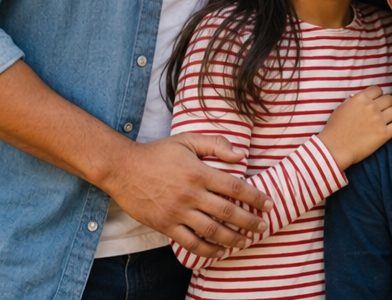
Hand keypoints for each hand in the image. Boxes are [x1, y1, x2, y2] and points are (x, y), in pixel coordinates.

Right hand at [99, 133, 273, 257]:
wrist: (123, 169)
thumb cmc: (158, 153)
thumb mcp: (187, 140)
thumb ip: (215, 144)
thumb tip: (241, 154)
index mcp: (199, 173)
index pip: (235, 188)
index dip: (255, 198)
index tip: (268, 204)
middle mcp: (191, 194)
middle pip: (228, 212)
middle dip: (249, 222)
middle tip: (262, 227)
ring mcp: (178, 212)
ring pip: (212, 231)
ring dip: (233, 239)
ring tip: (245, 241)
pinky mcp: (166, 225)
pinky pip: (190, 243)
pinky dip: (207, 250)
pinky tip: (219, 251)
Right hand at [318, 85, 391, 168]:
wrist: (335, 148)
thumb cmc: (335, 129)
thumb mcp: (342, 108)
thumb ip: (354, 100)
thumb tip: (364, 98)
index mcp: (361, 98)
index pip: (378, 89)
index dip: (378, 96)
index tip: (376, 102)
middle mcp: (371, 107)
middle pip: (390, 99)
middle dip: (387, 104)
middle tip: (382, 112)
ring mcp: (379, 120)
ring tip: (387, 120)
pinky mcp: (384, 134)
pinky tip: (389, 130)